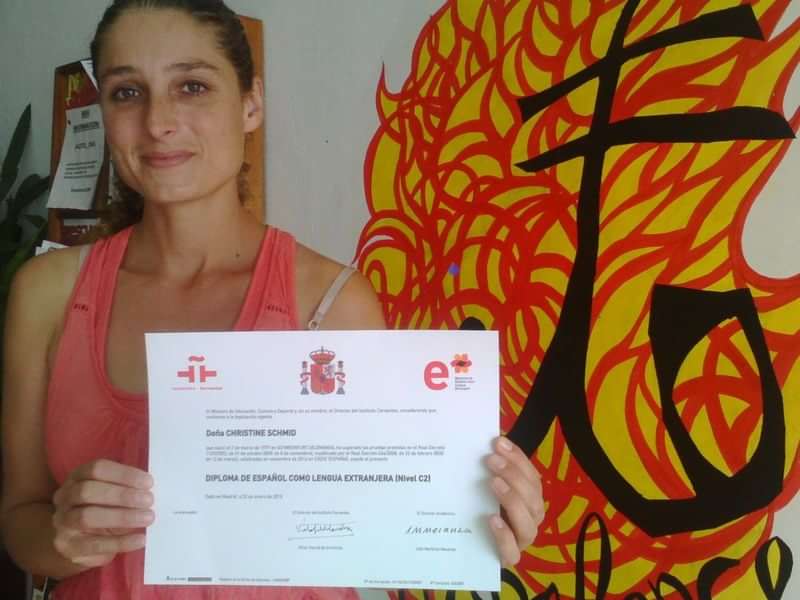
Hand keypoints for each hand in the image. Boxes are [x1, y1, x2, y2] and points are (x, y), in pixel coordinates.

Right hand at [52, 459, 153, 567]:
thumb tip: (151, 490)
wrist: (77, 543)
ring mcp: (62, 522)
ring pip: (87, 516)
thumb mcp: (112, 495)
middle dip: (122, 495)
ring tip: (148, 518)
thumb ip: (127, 488)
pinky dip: (120, 542)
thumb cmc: (101, 510)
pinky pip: (94, 544)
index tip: (148, 483)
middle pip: (88, 491)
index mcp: (77, 477)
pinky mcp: (68, 547)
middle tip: (149, 500)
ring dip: (122, 516)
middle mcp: (65, 497)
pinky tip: (140, 539)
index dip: (124, 474)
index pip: (97, 469)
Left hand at [487, 437, 543, 566]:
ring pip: (528, 524)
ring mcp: (521, 539)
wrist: (469, 543)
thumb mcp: (485, 483)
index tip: (499, 442)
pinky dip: (504, 535)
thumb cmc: (481, 505)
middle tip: (491, 460)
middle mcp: (530, 517)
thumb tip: (490, 439)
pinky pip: (512, 551)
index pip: (532, 476)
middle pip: (532, 497)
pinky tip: (491, 519)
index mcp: (529, 497)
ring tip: (493, 483)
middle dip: (513, 475)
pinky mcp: (508, 557)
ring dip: (513, 500)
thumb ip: (491, 466)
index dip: (518, 458)